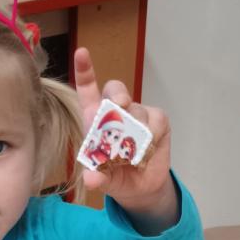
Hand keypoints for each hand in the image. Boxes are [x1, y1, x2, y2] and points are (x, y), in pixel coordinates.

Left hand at [73, 46, 173, 214]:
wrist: (142, 187)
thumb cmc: (116, 176)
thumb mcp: (105, 179)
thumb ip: (98, 177)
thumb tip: (91, 180)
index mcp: (96, 119)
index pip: (88, 90)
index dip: (85, 71)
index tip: (81, 53)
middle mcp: (116, 111)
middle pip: (115, 89)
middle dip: (117, 95)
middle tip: (119, 106)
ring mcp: (138, 113)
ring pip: (137, 110)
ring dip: (136, 133)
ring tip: (134, 155)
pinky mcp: (157, 119)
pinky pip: (155, 120)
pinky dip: (152, 136)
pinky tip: (148, 149)